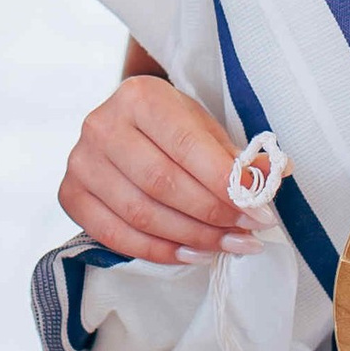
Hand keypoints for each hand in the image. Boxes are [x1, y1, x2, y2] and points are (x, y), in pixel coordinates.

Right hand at [58, 74, 271, 263]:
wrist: (125, 126)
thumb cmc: (171, 127)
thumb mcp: (205, 128)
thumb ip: (236, 155)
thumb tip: (279, 172)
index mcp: (139, 96)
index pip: (188, 147)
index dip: (226, 184)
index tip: (260, 210)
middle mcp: (102, 125)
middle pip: (163, 184)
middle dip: (212, 215)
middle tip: (248, 233)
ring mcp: (80, 161)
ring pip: (140, 214)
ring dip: (191, 237)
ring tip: (227, 246)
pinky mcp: (70, 194)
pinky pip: (115, 235)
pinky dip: (158, 251)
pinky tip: (191, 254)